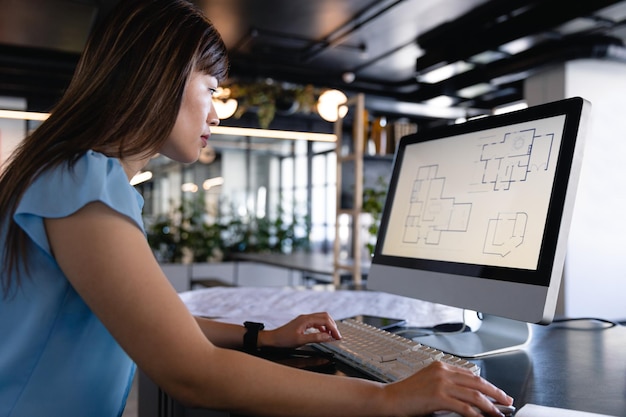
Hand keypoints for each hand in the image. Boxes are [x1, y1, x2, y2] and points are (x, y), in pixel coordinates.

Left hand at [258, 312, 341, 348]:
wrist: (272, 339)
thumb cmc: (284, 340)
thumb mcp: (300, 341)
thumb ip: (315, 338)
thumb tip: (328, 337)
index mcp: (306, 319)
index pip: (325, 320)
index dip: (333, 329)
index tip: (338, 337)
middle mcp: (306, 317)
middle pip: (325, 317)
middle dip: (333, 325)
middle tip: (337, 336)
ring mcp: (304, 320)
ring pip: (321, 319)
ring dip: (328, 326)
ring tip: (332, 335)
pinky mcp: (303, 323)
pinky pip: (316, 322)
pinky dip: (322, 327)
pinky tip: (323, 334)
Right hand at [386, 361, 512, 416]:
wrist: (389, 399)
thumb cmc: (407, 394)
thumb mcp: (429, 383)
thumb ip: (447, 384)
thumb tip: (468, 397)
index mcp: (441, 366)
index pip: (471, 374)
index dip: (487, 384)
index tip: (497, 393)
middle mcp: (442, 372)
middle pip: (477, 382)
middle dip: (495, 393)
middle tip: (506, 401)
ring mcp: (440, 383)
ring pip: (474, 395)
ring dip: (490, 406)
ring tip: (498, 414)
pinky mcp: (438, 397)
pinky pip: (464, 407)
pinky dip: (476, 415)